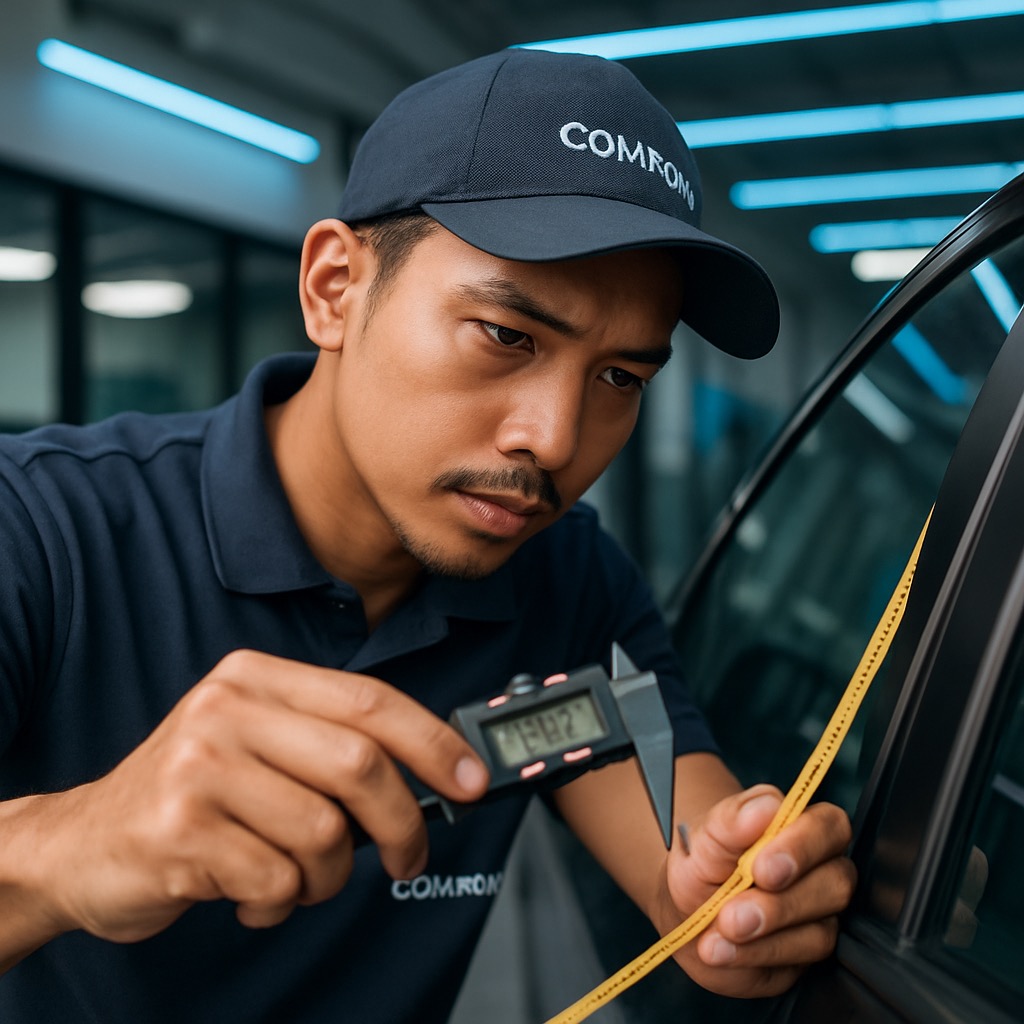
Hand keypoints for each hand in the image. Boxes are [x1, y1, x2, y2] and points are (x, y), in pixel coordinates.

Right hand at [16, 650, 488, 944]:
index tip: (473, 779)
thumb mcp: (258, 744)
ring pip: (324, 834)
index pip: (370, 700)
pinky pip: (277, 882)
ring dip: (328, 877)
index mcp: (256, 678)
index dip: (433, 741)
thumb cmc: (196, 794)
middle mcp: (226, 710)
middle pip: (359, 765)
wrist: (83, 842)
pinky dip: (280, 903)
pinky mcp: (180, 832)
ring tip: (296, 876)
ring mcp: (199, 768)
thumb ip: (331, 746)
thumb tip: (436, 772)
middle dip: (402, 823)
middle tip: (410, 856)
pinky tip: (251, 892)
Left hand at [660, 784, 855, 998]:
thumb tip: (767, 805)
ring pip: (821, 931)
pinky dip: (755, 956)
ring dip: (765, 935)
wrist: (686, 911)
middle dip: (781, 904)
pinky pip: (797, 961)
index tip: (760, 867)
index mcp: (801, 827)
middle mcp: (820, 870)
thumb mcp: (702, 839)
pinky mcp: (806, 953)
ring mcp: (819, 916)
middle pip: (835, 883)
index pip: (829, 826)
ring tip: (719, 931)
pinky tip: (721, 950)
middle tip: (732, 913)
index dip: (802, 846)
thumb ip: (731, 819)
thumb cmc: (701, 863)